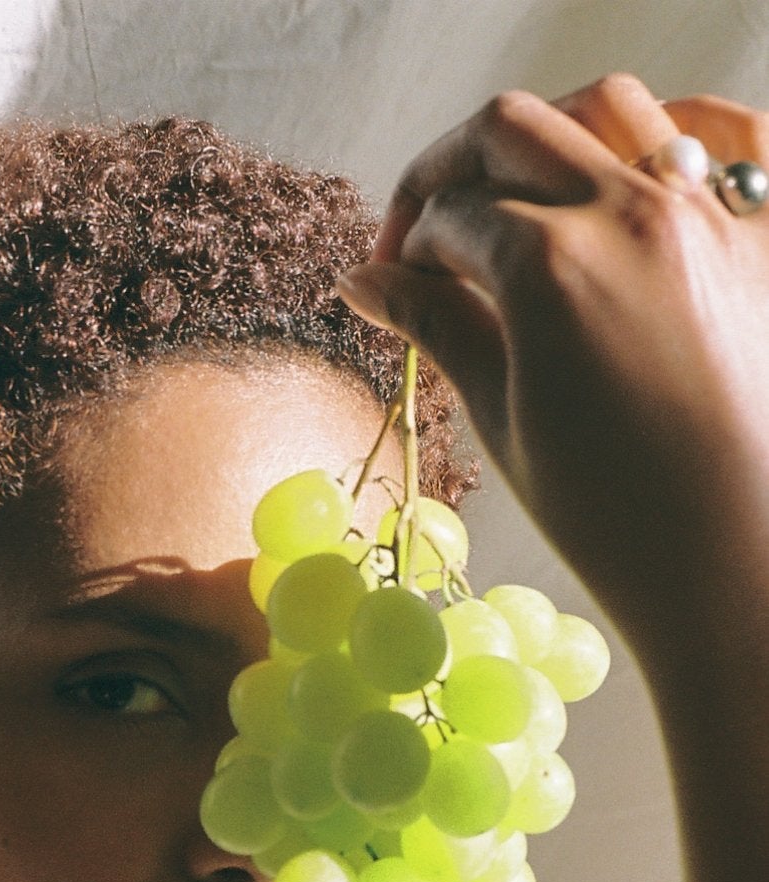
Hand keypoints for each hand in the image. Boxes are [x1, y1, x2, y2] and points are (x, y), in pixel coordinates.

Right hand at [336, 75, 768, 663]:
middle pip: (510, 131)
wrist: (729, 557)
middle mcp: (629, 213)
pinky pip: (725, 139)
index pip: (448, 216)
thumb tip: (365, 283)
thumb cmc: (613, 516)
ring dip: (546, 139)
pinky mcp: (759, 237)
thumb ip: (437, 326)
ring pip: (608, 110)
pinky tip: (630, 173)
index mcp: (548, 262)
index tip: (389, 284)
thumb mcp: (503, 419)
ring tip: (518, 197)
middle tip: (422, 228)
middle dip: (448, 168)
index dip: (403, 248)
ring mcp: (705, 215)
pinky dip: (671, 133)